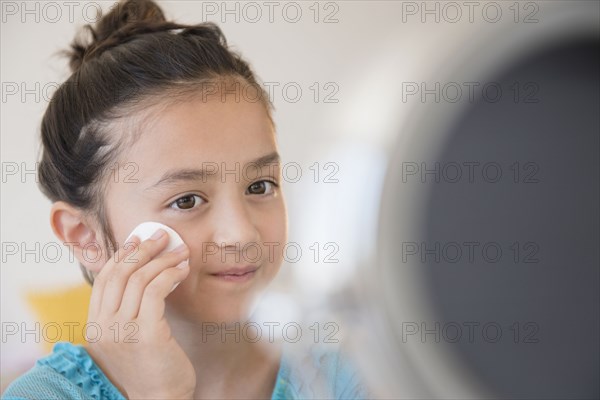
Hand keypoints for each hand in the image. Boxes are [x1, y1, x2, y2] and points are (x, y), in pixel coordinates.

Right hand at [85, 229, 194, 398]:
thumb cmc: (150, 368)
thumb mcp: (128, 337)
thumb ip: (126, 312)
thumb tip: (142, 275)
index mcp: (95, 325)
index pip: (104, 278)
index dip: (122, 255)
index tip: (138, 239)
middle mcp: (103, 326)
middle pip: (119, 273)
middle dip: (142, 249)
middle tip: (162, 236)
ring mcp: (122, 330)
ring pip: (139, 278)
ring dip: (162, 259)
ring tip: (181, 251)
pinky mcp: (145, 334)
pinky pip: (155, 291)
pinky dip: (169, 274)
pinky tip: (182, 269)